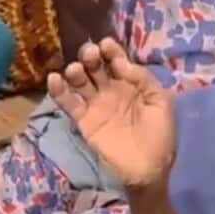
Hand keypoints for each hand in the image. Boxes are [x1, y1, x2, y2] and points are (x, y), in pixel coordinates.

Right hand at [48, 38, 174, 188]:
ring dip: (76, 71)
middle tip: (90, 54)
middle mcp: (110, 89)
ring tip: (76, 69)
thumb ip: (143, 79)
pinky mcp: (83, 121)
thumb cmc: (159, 135)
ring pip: (80, 81)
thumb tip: (121, 62)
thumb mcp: (161, 102)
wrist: (148, 169)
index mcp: (130, 83)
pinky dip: (58, 91)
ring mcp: (95, 105)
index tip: (106, 44)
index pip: (116, 60)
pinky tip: (54, 79)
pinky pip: (68, 103)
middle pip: (95, 66)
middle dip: (91, 56)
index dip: (111, 50)